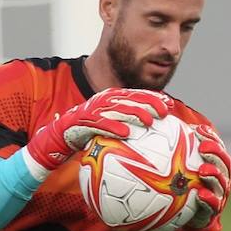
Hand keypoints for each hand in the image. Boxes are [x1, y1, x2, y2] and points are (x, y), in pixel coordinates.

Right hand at [25, 88, 172, 170]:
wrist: (60, 136)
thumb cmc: (88, 132)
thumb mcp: (110, 125)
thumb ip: (127, 123)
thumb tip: (151, 130)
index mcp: (111, 98)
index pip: (136, 94)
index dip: (153, 97)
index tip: (169, 105)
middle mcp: (103, 101)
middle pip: (130, 98)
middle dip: (149, 103)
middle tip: (164, 112)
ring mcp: (93, 110)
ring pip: (118, 109)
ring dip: (135, 113)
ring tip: (149, 121)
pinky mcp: (83, 120)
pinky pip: (101, 124)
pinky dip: (114, 127)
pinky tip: (126, 133)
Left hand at [177, 124, 230, 230]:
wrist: (189, 221)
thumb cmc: (182, 192)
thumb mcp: (176, 172)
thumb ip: (172, 155)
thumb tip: (155, 132)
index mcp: (214, 166)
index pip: (217, 148)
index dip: (210, 138)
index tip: (198, 130)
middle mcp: (220, 179)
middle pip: (224, 162)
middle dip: (215, 153)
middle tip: (202, 148)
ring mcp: (219, 195)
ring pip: (222, 182)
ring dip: (214, 175)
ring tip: (202, 170)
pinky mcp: (213, 211)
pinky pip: (214, 205)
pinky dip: (209, 199)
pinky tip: (200, 194)